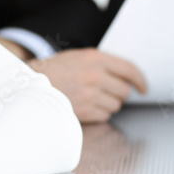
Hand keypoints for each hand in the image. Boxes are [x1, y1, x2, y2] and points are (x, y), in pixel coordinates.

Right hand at [28, 48, 146, 122]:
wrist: (30, 85)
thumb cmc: (54, 70)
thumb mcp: (77, 57)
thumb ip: (100, 63)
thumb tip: (125, 76)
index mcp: (94, 58)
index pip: (129, 69)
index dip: (140, 80)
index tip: (143, 87)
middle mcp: (94, 76)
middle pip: (124, 90)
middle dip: (119, 93)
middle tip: (107, 91)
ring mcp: (89, 95)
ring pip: (115, 105)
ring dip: (108, 104)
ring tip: (91, 98)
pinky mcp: (84, 111)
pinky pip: (104, 116)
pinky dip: (99, 113)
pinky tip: (86, 106)